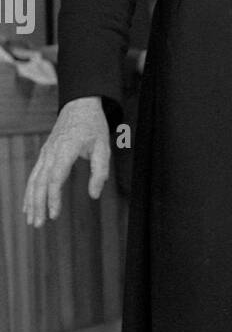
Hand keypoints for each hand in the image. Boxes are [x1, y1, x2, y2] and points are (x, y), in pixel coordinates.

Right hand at [22, 97, 110, 226]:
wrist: (79, 106)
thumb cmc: (93, 127)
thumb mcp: (104, 147)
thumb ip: (100, 171)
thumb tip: (94, 195)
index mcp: (66, 149)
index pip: (55, 177)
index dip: (53, 198)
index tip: (54, 215)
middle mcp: (51, 152)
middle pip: (40, 182)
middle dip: (38, 205)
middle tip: (38, 225)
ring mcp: (45, 153)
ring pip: (33, 180)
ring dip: (31, 201)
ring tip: (31, 221)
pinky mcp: (44, 154)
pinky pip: (34, 175)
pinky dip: (29, 192)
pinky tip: (27, 206)